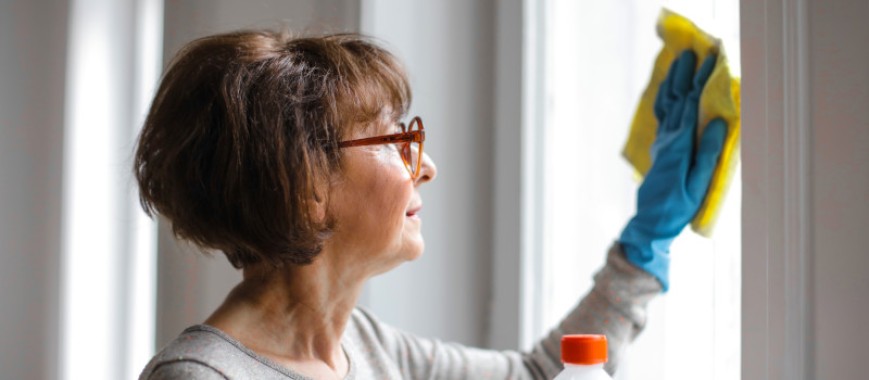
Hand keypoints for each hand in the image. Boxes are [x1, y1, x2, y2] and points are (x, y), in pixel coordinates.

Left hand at [619, 51, 726, 290]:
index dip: (701, 81)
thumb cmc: (679, 207)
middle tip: (693, 51)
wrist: (651, 222)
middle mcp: (668, 139)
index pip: (692, 105)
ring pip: (667, 106)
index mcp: (680, 144)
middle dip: (685, 75)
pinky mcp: (661, 150)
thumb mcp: (699, 183)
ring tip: (678, 63)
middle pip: (677, 99)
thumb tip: (716, 121)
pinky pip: (663, 117)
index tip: (712, 59)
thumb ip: (708, 152)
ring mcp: (662, 143)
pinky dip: (666, 99)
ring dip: (673, 82)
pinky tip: (668, 92)